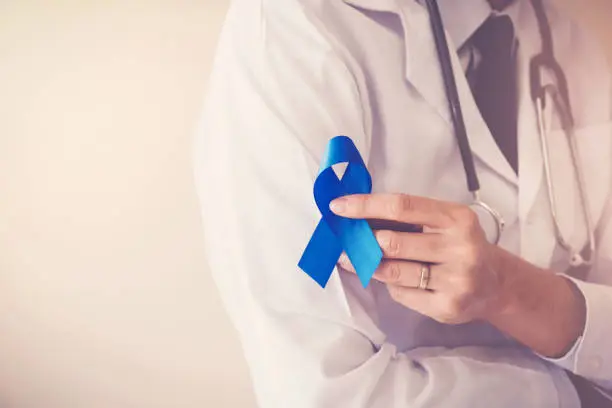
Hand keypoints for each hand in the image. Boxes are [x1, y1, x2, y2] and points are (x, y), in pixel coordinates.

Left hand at [331, 193, 509, 324]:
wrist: (496, 284)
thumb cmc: (459, 245)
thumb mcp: (445, 222)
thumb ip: (409, 218)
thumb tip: (358, 216)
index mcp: (456, 218)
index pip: (402, 206)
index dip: (366, 205)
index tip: (339, 207)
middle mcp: (460, 247)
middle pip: (393, 242)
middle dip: (362, 240)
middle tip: (343, 239)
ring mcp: (456, 279)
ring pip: (393, 271)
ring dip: (366, 264)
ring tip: (350, 258)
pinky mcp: (447, 306)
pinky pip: (402, 293)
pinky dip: (390, 285)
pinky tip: (389, 279)